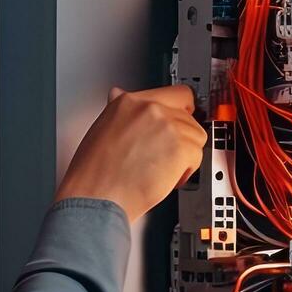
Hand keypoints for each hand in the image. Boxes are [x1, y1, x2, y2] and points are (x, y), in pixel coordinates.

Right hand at [55, 85, 206, 222]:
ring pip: (196, 135)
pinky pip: (197, 155)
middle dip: (181, 137)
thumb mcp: (101, 129)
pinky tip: (166, 178)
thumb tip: (119, 95)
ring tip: (163, 169)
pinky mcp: (179, 147)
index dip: (178, 111)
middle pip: (188, 116)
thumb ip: (121, 112)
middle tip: (167, 155)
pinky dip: (186, 171)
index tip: (179, 121)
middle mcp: (149, 108)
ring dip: (186, 155)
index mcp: (129, 101)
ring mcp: (166, 125)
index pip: (172, 94)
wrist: (96, 197)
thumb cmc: (93, 173)